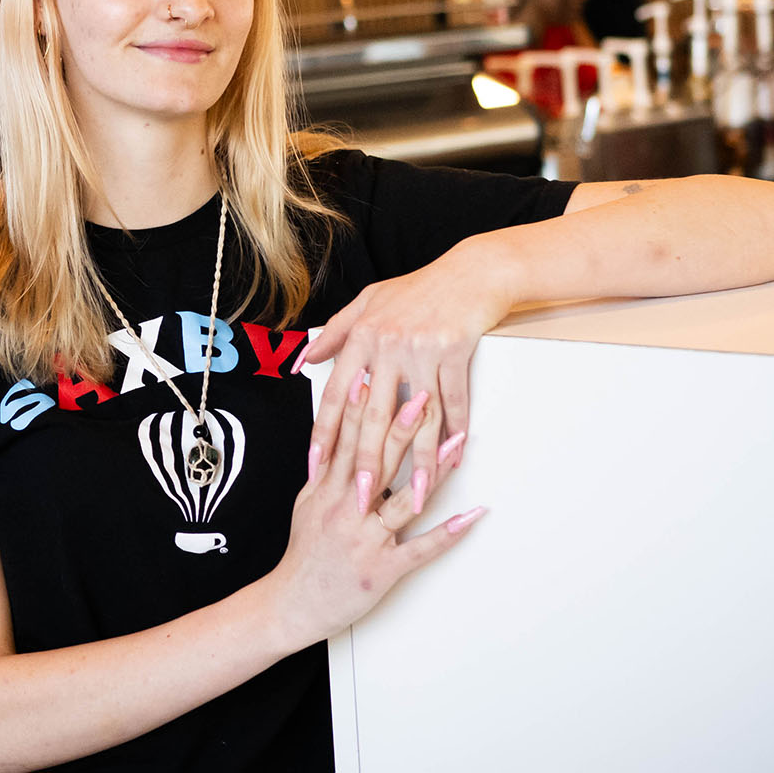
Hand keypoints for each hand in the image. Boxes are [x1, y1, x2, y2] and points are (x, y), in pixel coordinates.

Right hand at [262, 366, 484, 649]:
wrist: (292, 604)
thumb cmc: (304, 556)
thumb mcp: (307, 505)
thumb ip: (325, 473)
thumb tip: (335, 438)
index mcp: (328, 491)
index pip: (345, 440)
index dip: (357, 407)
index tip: (370, 374)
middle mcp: (347, 510)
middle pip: (376, 460)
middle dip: (399, 426)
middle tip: (421, 395)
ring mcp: (366, 539)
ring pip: (403, 499)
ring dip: (432, 470)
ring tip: (457, 444)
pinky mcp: (382, 568)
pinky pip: (420, 548)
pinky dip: (447, 533)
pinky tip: (471, 516)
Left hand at [303, 235, 518, 495]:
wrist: (470, 272)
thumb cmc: (418, 289)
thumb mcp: (368, 302)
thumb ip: (334, 332)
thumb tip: (303, 359)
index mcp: (362, 336)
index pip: (337, 395)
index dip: (325, 434)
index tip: (316, 468)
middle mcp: (388, 345)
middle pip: (374, 415)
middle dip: (368, 463)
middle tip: (361, 500)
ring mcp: (422, 350)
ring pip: (418, 417)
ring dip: (418, 461)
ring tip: (414, 495)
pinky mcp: (455, 352)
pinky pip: (454, 401)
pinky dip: (454, 433)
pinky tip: (452, 460)